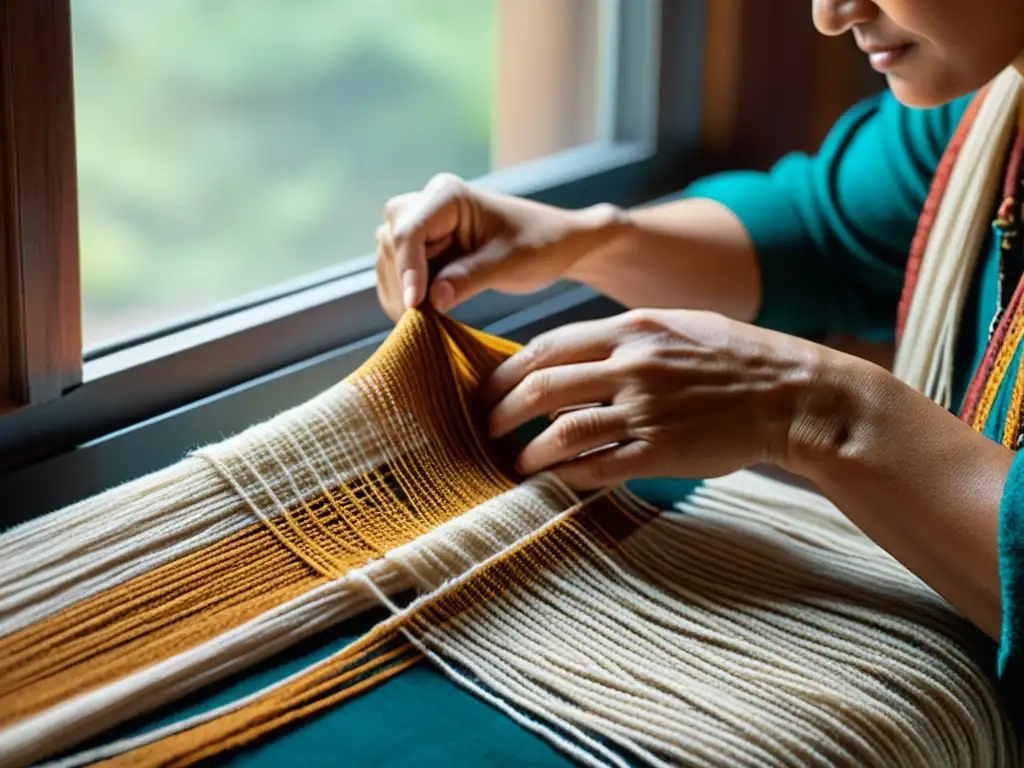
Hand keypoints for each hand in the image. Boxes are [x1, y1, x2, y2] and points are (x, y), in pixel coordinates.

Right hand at [375, 173, 624, 321]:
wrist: (557, 244)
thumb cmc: (541, 244)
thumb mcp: (510, 263)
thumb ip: (471, 278)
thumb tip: (433, 300)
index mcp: (448, 195)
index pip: (410, 231)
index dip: (407, 270)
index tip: (415, 305)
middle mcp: (429, 205)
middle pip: (391, 243)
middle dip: (401, 281)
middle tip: (417, 319)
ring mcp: (425, 227)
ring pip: (389, 259)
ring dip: (400, 291)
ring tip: (423, 322)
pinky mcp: (426, 250)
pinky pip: (400, 273)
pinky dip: (406, 296)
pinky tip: (423, 317)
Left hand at [481, 309, 848, 489]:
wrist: (793, 394)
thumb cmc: (734, 357)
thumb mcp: (676, 326)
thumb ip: (623, 337)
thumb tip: (572, 354)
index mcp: (632, 328)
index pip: (548, 345)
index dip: (508, 371)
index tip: (490, 389)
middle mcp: (633, 365)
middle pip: (542, 387)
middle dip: (500, 411)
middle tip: (484, 428)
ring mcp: (646, 409)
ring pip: (562, 432)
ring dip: (526, 452)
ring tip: (511, 464)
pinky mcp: (662, 451)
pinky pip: (598, 467)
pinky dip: (566, 476)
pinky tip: (552, 481)